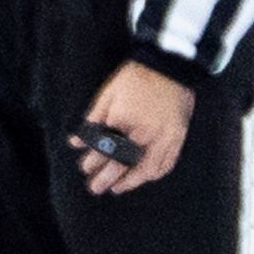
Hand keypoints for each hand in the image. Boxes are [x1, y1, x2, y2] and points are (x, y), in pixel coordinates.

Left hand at [75, 59, 194, 194]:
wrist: (169, 65)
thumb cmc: (135, 78)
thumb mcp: (108, 95)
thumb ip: (92, 121)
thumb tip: (76, 143)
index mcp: (125, 121)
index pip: (105, 150)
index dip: (93, 162)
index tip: (85, 168)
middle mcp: (146, 134)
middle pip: (123, 165)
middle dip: (107, 179)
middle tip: (96, 188)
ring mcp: (165, 137)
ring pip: (147, 170)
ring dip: (131, 181)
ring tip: (118, 187)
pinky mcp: (178, 137)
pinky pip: (167, 163)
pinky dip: (154, 174)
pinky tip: (144, 177)